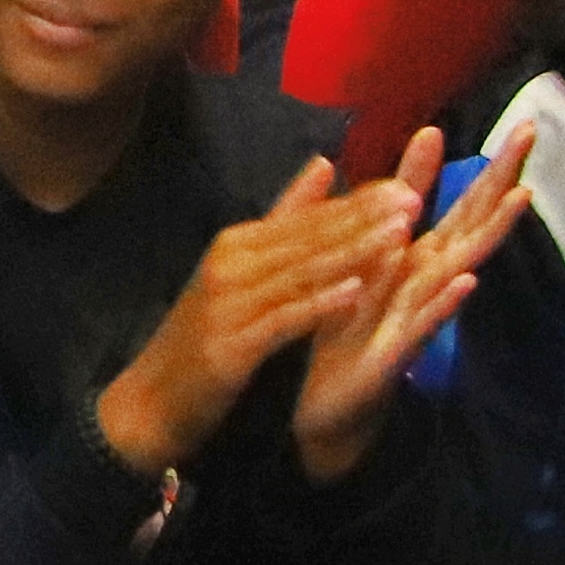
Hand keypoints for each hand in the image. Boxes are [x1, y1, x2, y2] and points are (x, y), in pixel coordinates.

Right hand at [95, 153, 423, 479]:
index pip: (305, 218)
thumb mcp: (240, 274)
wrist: (152, 399)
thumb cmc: (205, 336)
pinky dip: (318, 305)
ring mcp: (229, 302)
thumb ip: (283, 223)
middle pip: (307, 238)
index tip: (405, 188)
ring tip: (397, 237)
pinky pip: (283, 319)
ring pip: (301, 273)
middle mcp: (230, 264)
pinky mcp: (232, 343)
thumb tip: (323, 165)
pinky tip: (353, 295)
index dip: (356, 203)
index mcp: (236, 245)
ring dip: (351, 253)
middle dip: (362, 219)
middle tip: (412, 199)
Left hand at [290, 124, 531, 480]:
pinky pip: (428, 323)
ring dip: (489, 233)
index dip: (444, 165)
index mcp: (400, 259)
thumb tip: (352, 169)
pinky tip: (467, 279)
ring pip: (458, 266)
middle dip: (496, 180)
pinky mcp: (399, 351)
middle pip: (465, 223)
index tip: (460, 120)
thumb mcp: (335, 269)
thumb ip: (346, 222)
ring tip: (519, 198)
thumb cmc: (329, 336)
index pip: (432, 203)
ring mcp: (415, 314)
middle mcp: (418, 281)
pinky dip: (447, 301)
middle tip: (529, 135)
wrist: (310, 404)